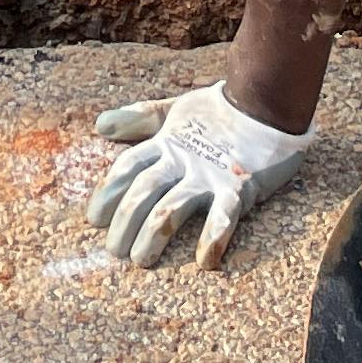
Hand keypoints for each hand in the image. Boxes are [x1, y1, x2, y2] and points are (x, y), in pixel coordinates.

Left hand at [85, 82, 310, 268]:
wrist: (267, 100)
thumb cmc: (219, 109)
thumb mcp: (174, 109)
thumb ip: (139, 119)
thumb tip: (100, 126)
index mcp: (166, 142)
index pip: (127, 168)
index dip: (107, 193)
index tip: (93, 219)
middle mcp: (182, 159)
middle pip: (143, 192)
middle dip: (124, 223)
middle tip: (114, 251)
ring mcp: (210, 174)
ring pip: (171, 208)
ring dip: (152, 237)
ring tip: (141, 260)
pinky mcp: (240, 187)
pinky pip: (223, 217)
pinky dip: (213, 239)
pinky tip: (204, 262)